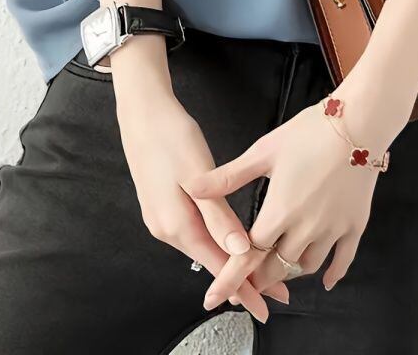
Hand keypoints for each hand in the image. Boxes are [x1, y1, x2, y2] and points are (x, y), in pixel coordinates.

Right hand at [113, 61, 286, 321]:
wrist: (142, 113)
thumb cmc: (171, 137)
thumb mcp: (197, 175)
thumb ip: (218, 215)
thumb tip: (240, 251)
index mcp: (177, 225)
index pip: (217, 266)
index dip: (244, 287)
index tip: (267, 304)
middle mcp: (167, 230)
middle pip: (211, 262)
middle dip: (242, 278)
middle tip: (275, 289)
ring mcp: (162, 220)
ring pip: (203, 248)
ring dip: (230, 260)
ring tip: (259, 269)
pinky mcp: (163, 207)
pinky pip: (195, 235)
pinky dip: (215, 244)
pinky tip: (229, 242)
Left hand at [183, 88, 404, 305]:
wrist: (359, 122)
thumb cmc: (310, 132)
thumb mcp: (264, 151)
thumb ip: (228, 176)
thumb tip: (191, 187)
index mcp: (280, 211)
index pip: (248, 254)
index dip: (230, 276)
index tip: (213, 297)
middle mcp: (306, 228)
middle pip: (277, 266)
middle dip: (258, 278)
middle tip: (246, 282)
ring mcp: (333, 229)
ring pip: (306, 265)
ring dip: (289, 271)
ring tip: (277, 270)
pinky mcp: (355, 224)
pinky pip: (343, 260)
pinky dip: (333, 274)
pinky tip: (325, 282)